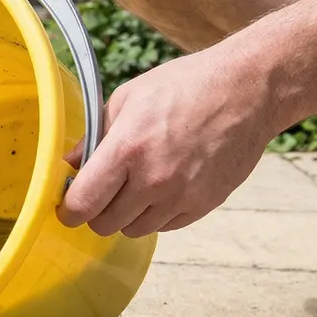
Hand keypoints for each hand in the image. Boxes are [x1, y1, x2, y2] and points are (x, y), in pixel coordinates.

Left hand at [58, 49, 277, 237]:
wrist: (248, 89)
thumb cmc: (185, 86)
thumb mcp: (128, 98)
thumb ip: (94, 135)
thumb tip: (69, 164)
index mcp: (127, 149)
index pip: (83, 204)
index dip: (69, 210)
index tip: (68, 206)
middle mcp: (153, 179)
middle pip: (105, 224)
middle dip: (97, 212)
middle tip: (103, 192)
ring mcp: (181, 196)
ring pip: (134, 230)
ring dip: (128, 215)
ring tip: (137, 185)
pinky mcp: (204, 205)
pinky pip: (165, 226)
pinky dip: (157, 214)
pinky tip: (164, 186)